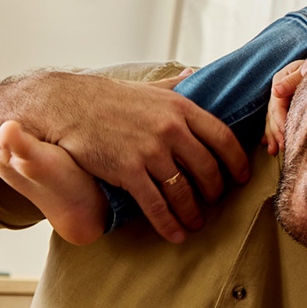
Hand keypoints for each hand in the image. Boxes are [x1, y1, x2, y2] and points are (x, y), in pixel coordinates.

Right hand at [28, 70, 249, 242]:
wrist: (64, 105)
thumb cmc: (107, 97)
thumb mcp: (148, 87)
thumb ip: (174, 84)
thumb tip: (195, 73)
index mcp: (180, 107)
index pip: (223, 137)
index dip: (237, 161)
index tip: (242, 176)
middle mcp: (171, 129)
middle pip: (208, 168)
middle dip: (215, 191)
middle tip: (216, 202)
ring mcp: (150, 151)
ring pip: (183, 191)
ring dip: (193, 213)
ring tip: (197, 223)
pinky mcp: (128, 171)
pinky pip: (156, 205)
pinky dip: (169, 223)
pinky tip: (176, 234)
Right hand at [262, 60, 306, 153]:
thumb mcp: (305, 69)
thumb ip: (292, 80)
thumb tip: (275, 90)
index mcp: (280, 80)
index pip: (276, 106)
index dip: (280, 123)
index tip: (285, 137)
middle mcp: (277, 90)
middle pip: (273, 115)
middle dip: (276, 133)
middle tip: (282, 148)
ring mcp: (278, 97)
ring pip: (271, 119)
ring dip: (272, 135)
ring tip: (274, 151)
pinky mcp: (282, 103)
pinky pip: (273, 119)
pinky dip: (270, 132)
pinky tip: (268, 144)